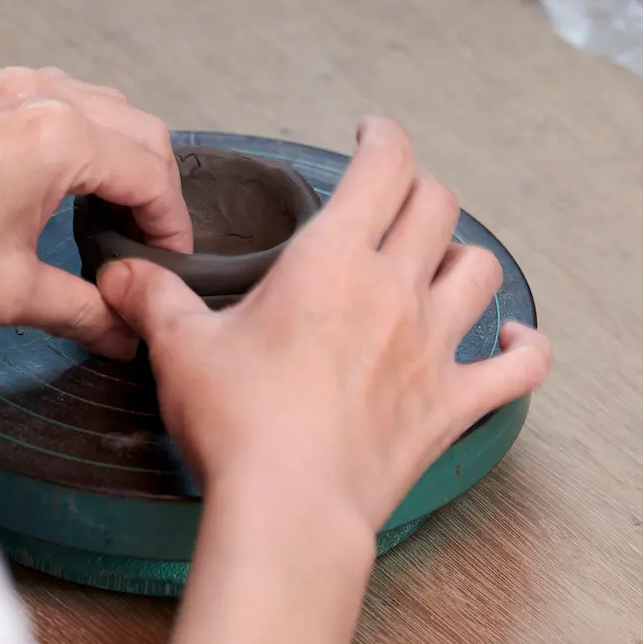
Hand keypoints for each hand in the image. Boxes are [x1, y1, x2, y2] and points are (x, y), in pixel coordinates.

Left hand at [0, 66, 189, 358]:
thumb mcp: (7, 295)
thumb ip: (83, 310)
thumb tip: (126, 333)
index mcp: (60, 137)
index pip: (152, 177)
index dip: (173, 228)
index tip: (171, 269)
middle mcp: (41, 96)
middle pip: (140, 133)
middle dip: (156, 191)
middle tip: (149, 248)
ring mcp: (5, 86)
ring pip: (102, 109)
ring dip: (121, 157)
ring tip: (113, 216)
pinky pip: (56, 99)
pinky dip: (80, 136)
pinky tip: (62, 183)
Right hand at [99, 117, 551, 539]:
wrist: (289, 508)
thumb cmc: (238, 425)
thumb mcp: (182, 349)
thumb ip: (154, 300)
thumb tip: (119, 274)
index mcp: (335, 259)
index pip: (384, 167)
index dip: (384, 138)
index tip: (372, 135)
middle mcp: (396, 289)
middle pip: (437, 206)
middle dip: (418, 191)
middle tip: (394, 199)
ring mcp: (434, 346)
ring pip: (480, 269)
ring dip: (464, 258)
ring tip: (440, 263)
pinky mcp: (453, 403)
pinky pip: (519, 367)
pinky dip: (523, 348)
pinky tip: (511, 338)